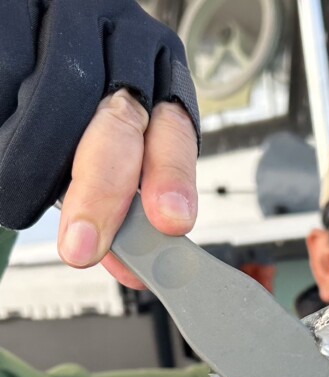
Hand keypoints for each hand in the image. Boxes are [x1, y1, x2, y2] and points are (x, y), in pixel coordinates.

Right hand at [0, 0, 200, 287]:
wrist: (22, 42)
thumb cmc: (72, 112)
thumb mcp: (106, 157)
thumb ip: (122, 206)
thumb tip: (128, 264)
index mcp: (163, 79)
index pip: (177, 131)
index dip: (173, 177)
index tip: (170, 223)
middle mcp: (131, 44)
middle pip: (124, 118)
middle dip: (104, 190)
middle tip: (84, 246)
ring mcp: (78, 21)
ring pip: (64, 95)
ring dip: (39, 162)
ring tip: (20, 199)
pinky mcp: (26, 10)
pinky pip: (13, 70)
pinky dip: (6, 122)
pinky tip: (7, 144)